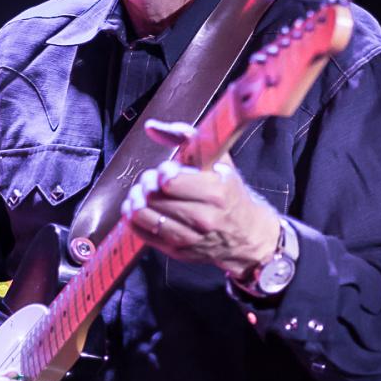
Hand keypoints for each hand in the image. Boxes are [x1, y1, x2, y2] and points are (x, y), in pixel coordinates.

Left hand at [121, 120, 279, 277]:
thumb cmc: (230, 193)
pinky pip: (142, 234)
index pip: (169, 181)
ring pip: (143, 216)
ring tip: (143, 193)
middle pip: (153, 197)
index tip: (168, 169)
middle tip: (153, 179)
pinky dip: (133, 218)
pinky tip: (139, 208)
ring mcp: (189, 239)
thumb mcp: (219, 160)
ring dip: (136, 200)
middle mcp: (203, 219)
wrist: (247, 235)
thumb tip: (151, 127)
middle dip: (147, 183)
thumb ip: (186, 137)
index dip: (162, 171)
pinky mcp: (177, 252)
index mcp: (215, 192)